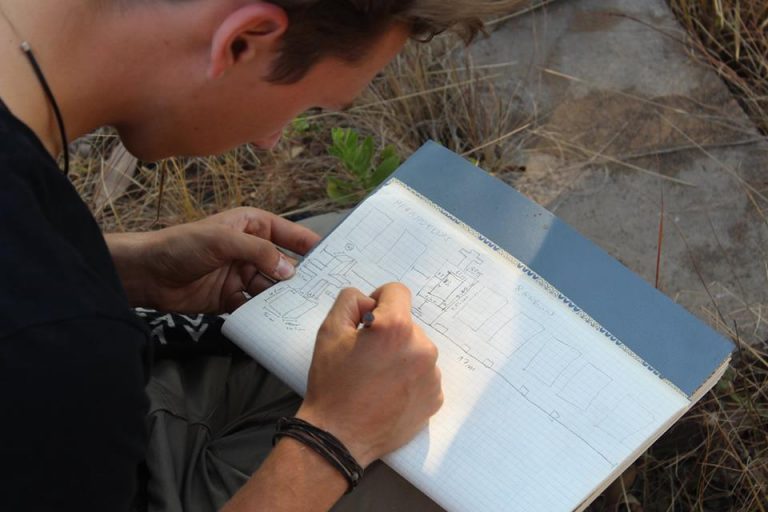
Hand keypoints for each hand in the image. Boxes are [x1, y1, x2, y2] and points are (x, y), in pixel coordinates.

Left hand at [106, 207, 320, 312]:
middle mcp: (250, 250)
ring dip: (283, 298)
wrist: (147, 274)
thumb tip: (290, 270)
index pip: (288, 235)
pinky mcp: (230, 298)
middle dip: (300, 278)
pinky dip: (263, 313)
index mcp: (252, 226)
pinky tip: (276, 320)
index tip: (332, 258)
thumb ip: (260, 253)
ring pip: (271, 288)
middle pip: (284, 265)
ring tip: (303, 310)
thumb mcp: (224, 241)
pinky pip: (254, 305)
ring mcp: (241, 275)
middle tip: (322, 292)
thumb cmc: (182, 245)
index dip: (310, 245)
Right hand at [295, 283, 443, 467]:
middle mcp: (422, 348)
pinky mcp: (435, 398)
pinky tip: (387, 393)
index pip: (397, 292)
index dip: (377, 300)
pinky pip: (423, 375)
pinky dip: (408, 379)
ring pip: (416, 350)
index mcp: (396, 327)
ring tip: (376, 379)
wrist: (339, 437)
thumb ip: (350, 301)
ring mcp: (432, 375)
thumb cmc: (332, 385)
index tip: (365, 321)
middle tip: (366, 358)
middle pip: (407, 324)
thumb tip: (370, 302)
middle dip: (388, 333)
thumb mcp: (329, 331)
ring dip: (399, 356)